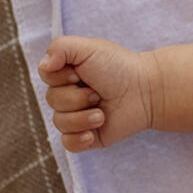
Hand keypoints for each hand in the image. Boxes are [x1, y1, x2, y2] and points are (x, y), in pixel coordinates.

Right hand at [38, 35, 158, 151]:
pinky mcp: (89, 136)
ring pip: (59, 123)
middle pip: (52, 100)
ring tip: (102, 113)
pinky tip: (92, 133)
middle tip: (98, 93)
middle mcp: (70, 95)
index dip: (60, 77)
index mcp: (68, 74)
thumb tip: (44, 65)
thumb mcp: (89, 48)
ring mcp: (79, 116)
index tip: (79, 74)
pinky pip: (69, 144)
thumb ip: (60, 48)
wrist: (148, 91)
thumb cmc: (120, 67)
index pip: (45, 76)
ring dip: (82, 117)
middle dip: (76, 97)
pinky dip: (78, 139)